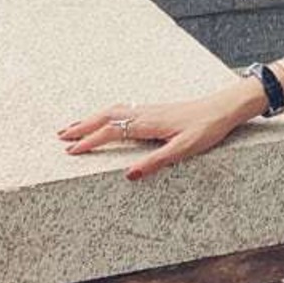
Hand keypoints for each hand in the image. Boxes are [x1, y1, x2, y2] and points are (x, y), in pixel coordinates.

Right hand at [56, 85, 259, 180]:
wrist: (223, 108)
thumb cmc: (206, 128)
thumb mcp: (184, 149)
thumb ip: (156, 162)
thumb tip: (129, 175)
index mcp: (148, 123)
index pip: (111, 131)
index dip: (90, 141)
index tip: (71, 150)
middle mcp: (145, 113)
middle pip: (105, 117)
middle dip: (81, 127)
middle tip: (60, 137)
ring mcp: (149, 109)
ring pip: (113, 111)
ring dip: (91, 119)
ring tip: (73, 127)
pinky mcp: (155, 109)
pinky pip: (123, 109)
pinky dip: (106, 114)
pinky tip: (105, 119)